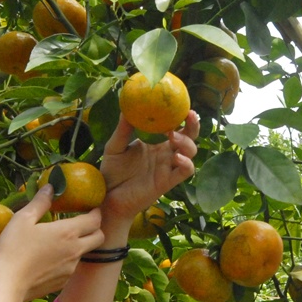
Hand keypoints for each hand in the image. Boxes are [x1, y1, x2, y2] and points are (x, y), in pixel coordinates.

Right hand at [0, 187, 105, 301]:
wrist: (8, 285)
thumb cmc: (13, 249)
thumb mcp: (22, 219)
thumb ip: (40, 202)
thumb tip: (50, 188)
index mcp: (68, 232)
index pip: (95, 220)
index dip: (96, 213)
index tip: (91, 208)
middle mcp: (75, 250)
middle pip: (99, 237)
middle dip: (95, 228)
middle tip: (82, 223)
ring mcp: (71, 268)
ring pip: (84, 252)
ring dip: (79, 244)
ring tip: (60, 241)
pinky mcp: (63, 281)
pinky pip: (71, 267)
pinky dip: (67, 260)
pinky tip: (49, 258)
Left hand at [99, 109, 199, 225]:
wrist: (108, 197)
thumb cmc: (112, 172)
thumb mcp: (114, 147)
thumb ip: (123, 130)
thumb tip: (126, 108)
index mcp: (155, 142)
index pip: (175, 126)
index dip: (182, 116)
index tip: (181, 104)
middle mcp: (165, 153)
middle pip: (189, 137)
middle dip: (193, 126)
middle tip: (189, 115)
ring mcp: (167, 167)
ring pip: (190, 153)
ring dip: (187, 142)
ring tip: (173, 136)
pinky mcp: (167, 182)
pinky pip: (184, 172)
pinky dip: (186, 164)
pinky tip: (177, 158)